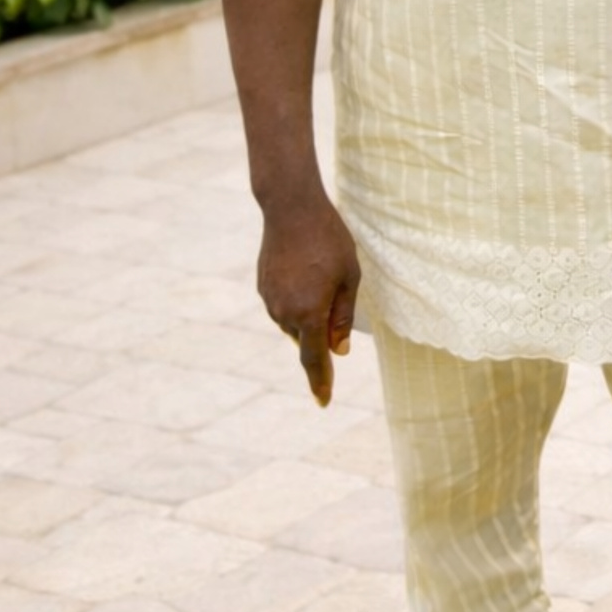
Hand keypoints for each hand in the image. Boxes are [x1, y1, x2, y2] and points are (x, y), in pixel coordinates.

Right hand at [256, 188, 360, 407]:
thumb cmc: (329, 240)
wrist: (290, 209)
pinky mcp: (262, 288)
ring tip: (321, 274)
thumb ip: (343, 318)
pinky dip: (297, 299)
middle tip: (336, 288)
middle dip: (323, 328)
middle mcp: (284, 313)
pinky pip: (284, 305)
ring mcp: (269, 301)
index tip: (323, 402)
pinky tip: (305, 270)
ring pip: (294, 322)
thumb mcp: (349, 278)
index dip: (321, 382)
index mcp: (309, 314)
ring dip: (309, 312)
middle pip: (307, 338)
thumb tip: (339, 351)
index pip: (315, 360)